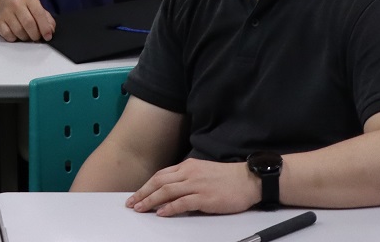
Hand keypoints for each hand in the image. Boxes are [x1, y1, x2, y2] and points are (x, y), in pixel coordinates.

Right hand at [0, 0, 55, 41]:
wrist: (3, 3)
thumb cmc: (24, 10)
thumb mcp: (38, 10)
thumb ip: (47, 20)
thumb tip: (50, 31)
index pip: (39, 14)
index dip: (45, 28)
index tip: (47, 37)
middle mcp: (17, 3)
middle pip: (29, 24)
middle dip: (35, 35)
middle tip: (36, 38)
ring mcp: (6, 12)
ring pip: (19, 31)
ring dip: (24, 38)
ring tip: (25, 35)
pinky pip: (8, 35)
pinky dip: (14, 38)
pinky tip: (15, 34)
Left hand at [127, 156, 260, 215]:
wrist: (248, 180)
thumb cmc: (227, 178)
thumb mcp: (202, 171)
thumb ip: (186, 178)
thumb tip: (171, 189)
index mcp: (187, 166)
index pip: (161, 175)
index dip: (146, 185)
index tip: (136, 194)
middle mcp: (189, 174)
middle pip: (159, 182)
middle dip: (143, 193)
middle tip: (132, 203)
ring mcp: (196, 185)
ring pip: (167, 192)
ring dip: (151, 201)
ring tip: (140, 209)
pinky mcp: (205, 198)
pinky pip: (182, 202)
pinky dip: (170, 207)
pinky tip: (161, 213)